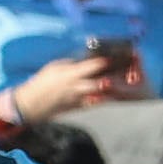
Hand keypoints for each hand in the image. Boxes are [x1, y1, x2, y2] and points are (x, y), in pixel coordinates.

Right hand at [8, 49, 135, 118]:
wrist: (31, 105)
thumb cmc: (41, 83)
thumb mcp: (55, 67)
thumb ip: (72, 64)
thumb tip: (84, 61)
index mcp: (71, 74)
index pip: (93, 66)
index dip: (107, 61)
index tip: (120, 55)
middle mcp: (77, 87)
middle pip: (102, 82)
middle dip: (117, 79)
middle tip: (132, 74)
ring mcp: (78, 99)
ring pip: (102, 95)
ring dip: (115, 91)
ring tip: (129, 86)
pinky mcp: (78, 108)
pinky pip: (95, 103)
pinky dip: (106, 100)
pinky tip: (116, 96)